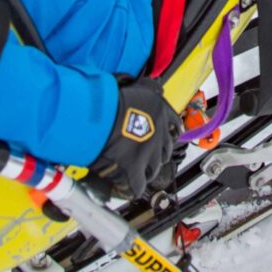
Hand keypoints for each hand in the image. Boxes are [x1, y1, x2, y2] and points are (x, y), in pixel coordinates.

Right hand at [90, 77, 182, 200]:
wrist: (97, 117)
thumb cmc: (110, 98)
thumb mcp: (136, 85)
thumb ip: (148, 88)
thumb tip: (154, 84)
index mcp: (161, 113)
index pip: (174, 125)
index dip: (168, 132)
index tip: (164, 136)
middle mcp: (159, 135)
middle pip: (165, 151)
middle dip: (155, 153)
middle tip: (141, 153)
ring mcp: (148, 155)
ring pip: (152, 170)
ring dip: (142, 170)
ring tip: (128, 168)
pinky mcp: (134, 172)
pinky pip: (136, 187)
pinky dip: (128, 187)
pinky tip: (119, 184)